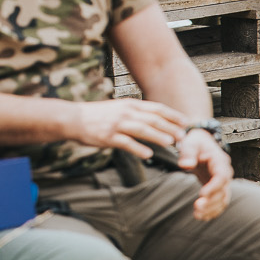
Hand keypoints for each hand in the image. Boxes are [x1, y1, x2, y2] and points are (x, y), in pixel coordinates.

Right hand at [67, 98, 190, 159]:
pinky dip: (138, 148)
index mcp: (129, 104)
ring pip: (141, 129)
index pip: (156, 108)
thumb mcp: (118, 108)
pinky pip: (126, 143)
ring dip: (157, 136)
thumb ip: (135, 113)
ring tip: (171, 142)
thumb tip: (154, 120)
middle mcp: (125, 112)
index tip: (185, 121)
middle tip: (183, 135)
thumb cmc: (98, 115)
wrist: (74, 118)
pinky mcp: (108, 137)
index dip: (172, 115)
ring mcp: (116, 124)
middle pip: (152, 119)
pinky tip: (148, 154)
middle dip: (169, 126)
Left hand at [177, 127, 233, 218]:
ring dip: (212, 209)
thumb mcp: (190, 142)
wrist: (200, 144)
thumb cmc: (195, 142)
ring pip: (222, 200)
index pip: (222, 176)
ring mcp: (222, 183)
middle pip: (223, 191)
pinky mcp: (217, 189)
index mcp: (220, 161)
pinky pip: (219, 202)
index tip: (202, 194)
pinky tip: (202, 217)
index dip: (214, 186)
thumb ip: (188, 152)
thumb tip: (186, 165)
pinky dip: (212, 211)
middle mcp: (225, 173)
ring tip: (197, 215)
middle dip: (211, 201)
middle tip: (197, 207)